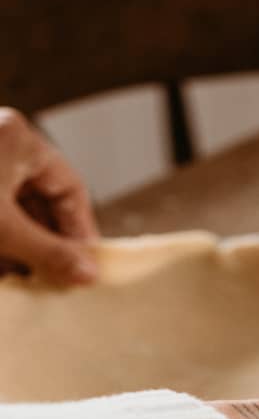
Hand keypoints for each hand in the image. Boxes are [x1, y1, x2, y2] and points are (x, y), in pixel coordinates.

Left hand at [0, 108, 98, 284]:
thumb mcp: (2, 229)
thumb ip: (48, 252)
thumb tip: (89, 275)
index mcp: (20, 138)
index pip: (70, 188)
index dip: (80, 230)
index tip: (84, 265)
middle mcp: (2, 143)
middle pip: (42, 200)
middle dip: (47, 243)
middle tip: (56, 278)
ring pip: (14, 209)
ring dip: (21, 246)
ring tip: (25, 279)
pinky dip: (1, 240)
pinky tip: (2, 268)